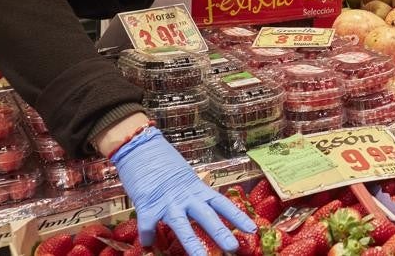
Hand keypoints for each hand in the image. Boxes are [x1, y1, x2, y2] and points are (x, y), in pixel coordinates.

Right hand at [113, 127, 254, 255]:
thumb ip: (193, 196)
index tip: (253, 229)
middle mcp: (186, 197)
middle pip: (207, 217)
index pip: (223, 204)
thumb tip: (204, 211)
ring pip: (182, 227)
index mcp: (198, 189)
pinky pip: (148, 226)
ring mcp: (167, 202)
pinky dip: (148, 237)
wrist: (141, 148)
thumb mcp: (185, 180)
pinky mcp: (147, 206)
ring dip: (193, 245)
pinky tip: (149, 245)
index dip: (238, 217)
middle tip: (233, 247)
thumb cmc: (165, 165)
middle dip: (221, 233)